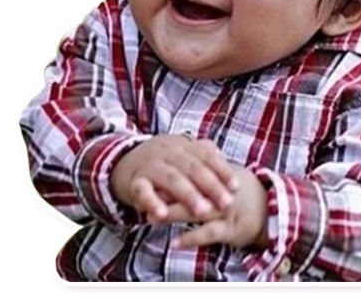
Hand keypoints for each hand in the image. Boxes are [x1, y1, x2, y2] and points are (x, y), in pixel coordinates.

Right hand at [110, 135, 238, 219]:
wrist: (123, 159)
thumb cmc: (163, 160)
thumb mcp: (183, 153)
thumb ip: (204, 156)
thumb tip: (227, 164)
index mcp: (183, 145)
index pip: (206, 156)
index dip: (222, 171)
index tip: (236, 187)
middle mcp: (168, 152)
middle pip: (192, 167)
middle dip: (211, 186)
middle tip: (226, 203)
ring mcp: (151, 165)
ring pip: (171, 178)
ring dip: (188, 194)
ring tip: (203, 210)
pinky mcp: (135, 180)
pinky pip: (143, 191)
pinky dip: (152, 202)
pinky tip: (162, 215)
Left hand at [152, 165, 268, 249]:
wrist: (269, 207)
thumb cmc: (239, 189)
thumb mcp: (222, 172)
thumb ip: (203, 166)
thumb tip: (178, 163)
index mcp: (216, 173)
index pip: (189, 170)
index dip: (169, 173)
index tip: (148, 176)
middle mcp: (219, 189)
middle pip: (190, 187)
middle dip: (165, 192)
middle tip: (144, 196)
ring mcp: (224, 209)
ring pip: (196, 210)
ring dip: (173, 213)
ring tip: (153, 217)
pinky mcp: (230, 229)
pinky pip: (209, 233)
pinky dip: (191, 238)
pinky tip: (176, 242)